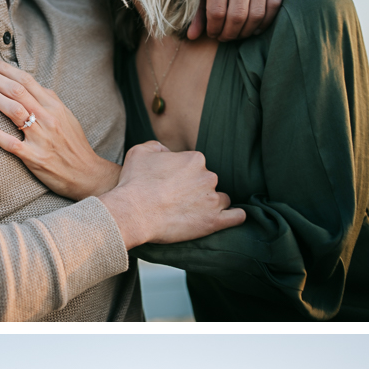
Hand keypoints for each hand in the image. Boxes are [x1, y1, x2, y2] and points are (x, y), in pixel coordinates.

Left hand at [0, 55, 120, 199]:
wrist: (88, 175)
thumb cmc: (74, 146)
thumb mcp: (65, 117)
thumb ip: (48, 101)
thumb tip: (31, 86)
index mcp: (54, 105)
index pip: (24, 79)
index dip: (2, 67)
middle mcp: (47, 117)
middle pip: (15, 89)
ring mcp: (41, 137)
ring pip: (12, 109)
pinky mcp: (34, 157)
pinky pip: (9, 142)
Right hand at [100, 141, 245, 248]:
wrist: (132, 213)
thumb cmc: (134, 183)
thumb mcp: (140, 152)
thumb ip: (157, 147)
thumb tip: (166, 152)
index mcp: (195, 159)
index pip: (197, 167)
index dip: (185, 177)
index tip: (173, 187)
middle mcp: (208, 176)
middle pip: (209, 183)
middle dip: (197, 191)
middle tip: (179, 203)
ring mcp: (212, 200)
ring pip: (222, 199)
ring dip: (212, 205)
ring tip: (195, 214)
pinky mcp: (213, 222)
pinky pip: (236, 217)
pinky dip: (235, 217)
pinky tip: (231, 218)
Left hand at [189, 0, 285, 40]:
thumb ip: (199, 9)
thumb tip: (192, 36)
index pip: (217, 12)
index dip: (214, 29)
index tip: (213, 33)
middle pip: (237, 16)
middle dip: (229, 34)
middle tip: (225, 36)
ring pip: (256, 14)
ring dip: (245, 32)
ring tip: (237, 33)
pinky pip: (273, 6)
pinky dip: (264, 23)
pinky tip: (254, 27)